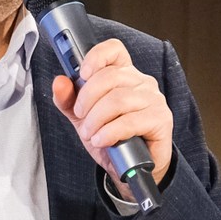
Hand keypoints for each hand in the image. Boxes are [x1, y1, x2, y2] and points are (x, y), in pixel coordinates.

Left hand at [50, 38, 173, 198]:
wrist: (131, 169)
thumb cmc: (111, 139)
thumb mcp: (83, 118)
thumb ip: (68, 100)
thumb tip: (59, 82)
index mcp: (124, 75)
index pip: (114, 50)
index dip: (96, 57)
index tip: (81, 74)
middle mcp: (141, 82)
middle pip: (110, 76)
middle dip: (87, 99)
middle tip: (80, 117)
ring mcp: (153, 99)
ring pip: (118, 99)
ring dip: (96, 119)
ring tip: (90, 134)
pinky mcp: (160, 119)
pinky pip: (130, 121)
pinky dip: (109, 132)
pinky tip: (102, 140)